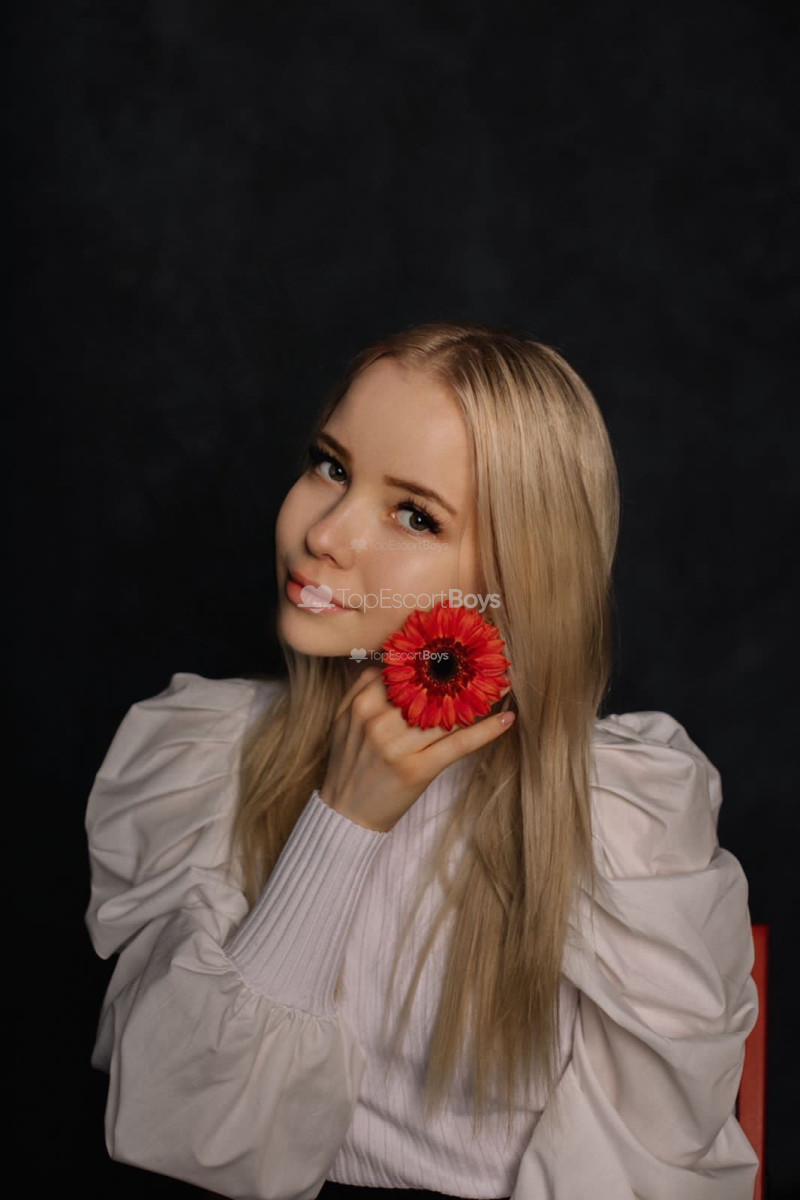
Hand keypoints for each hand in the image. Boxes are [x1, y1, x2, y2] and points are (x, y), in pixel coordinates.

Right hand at [320, 665, 514, 831]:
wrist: (346, 813)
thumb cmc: (348, 762)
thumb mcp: (343, 720)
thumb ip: (362, 688)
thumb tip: (392, 661)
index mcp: (362, 705)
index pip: (404, 672)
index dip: (432, 660)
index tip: (456, 650)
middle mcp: (380, 722)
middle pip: (428, 690)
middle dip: (459, 674)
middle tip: (487, 662)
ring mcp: (399, 747)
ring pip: (446, 714)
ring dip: (478, 699)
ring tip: (501, 685)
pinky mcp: (418, 770)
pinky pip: (457, 744)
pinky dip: (485, 731)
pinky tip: (507, 718)